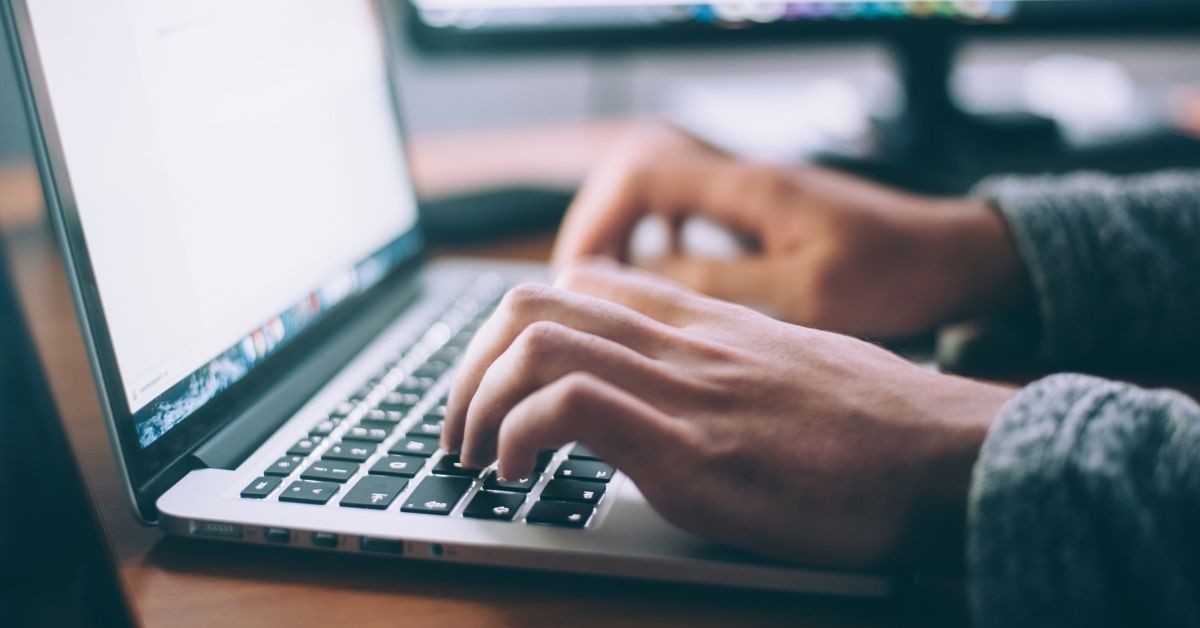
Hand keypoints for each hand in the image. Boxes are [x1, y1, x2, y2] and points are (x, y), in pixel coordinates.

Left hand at [442, 261, 1015, 568]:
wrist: (952, 456)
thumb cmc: (882, 426)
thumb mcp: (793, 369)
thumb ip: (727, 365)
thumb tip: (682, 394)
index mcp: (706, 322)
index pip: (582, 283)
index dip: (516, 329)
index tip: (501, 383)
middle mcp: (684, 341)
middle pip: (533, 302)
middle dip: (470, 365)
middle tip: (462, 426)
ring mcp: (684, 389)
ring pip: (534, 341)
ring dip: (477, 401)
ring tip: (475, 456)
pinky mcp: (691, 450)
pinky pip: (568, 406)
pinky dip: (518, 436)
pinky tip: (519, 476)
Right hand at [553, 124, 1029, 338]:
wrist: (956, 257)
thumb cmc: (896, 274)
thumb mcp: (806, 294)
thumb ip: (719, 286)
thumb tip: (639, 284)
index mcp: (749, 188)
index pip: (641, 175)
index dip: (596, 222)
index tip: (578, 278)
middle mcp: (743, 179)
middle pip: (637, 176)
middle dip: (598, 228)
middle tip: (580, 289)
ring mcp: (753, 194)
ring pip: (660, 195)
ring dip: (626, 236)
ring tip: (608, 290)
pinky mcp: (764, 215)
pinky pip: (689, 214)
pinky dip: (661, 243)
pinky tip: (663, 282)